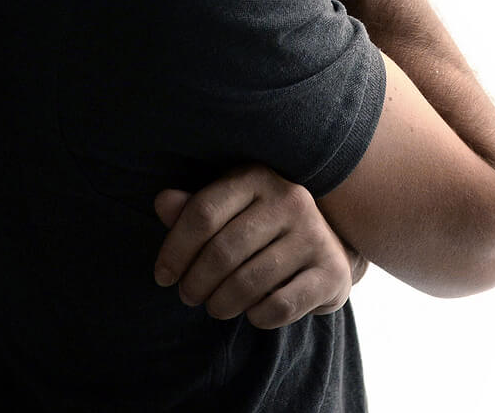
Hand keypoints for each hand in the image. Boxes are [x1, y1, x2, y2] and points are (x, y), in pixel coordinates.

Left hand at [153, 164, 361, 328]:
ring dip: (221, 304)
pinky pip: (280, 306)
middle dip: (195, 283)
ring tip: (215, 307)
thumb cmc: (261, 229)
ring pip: (248, 282)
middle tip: (189, 296)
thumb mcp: (227, 212)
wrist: (325, 249)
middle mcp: (291, 199)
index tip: (163, 277)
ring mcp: (315, 235)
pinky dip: (257, 317)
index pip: (203, 213)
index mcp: (258, 177)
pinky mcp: (331, 271)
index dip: (174, 250)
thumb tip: (162, 202)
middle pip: (222, 251)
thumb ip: (193, 210)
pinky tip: (252, 312)